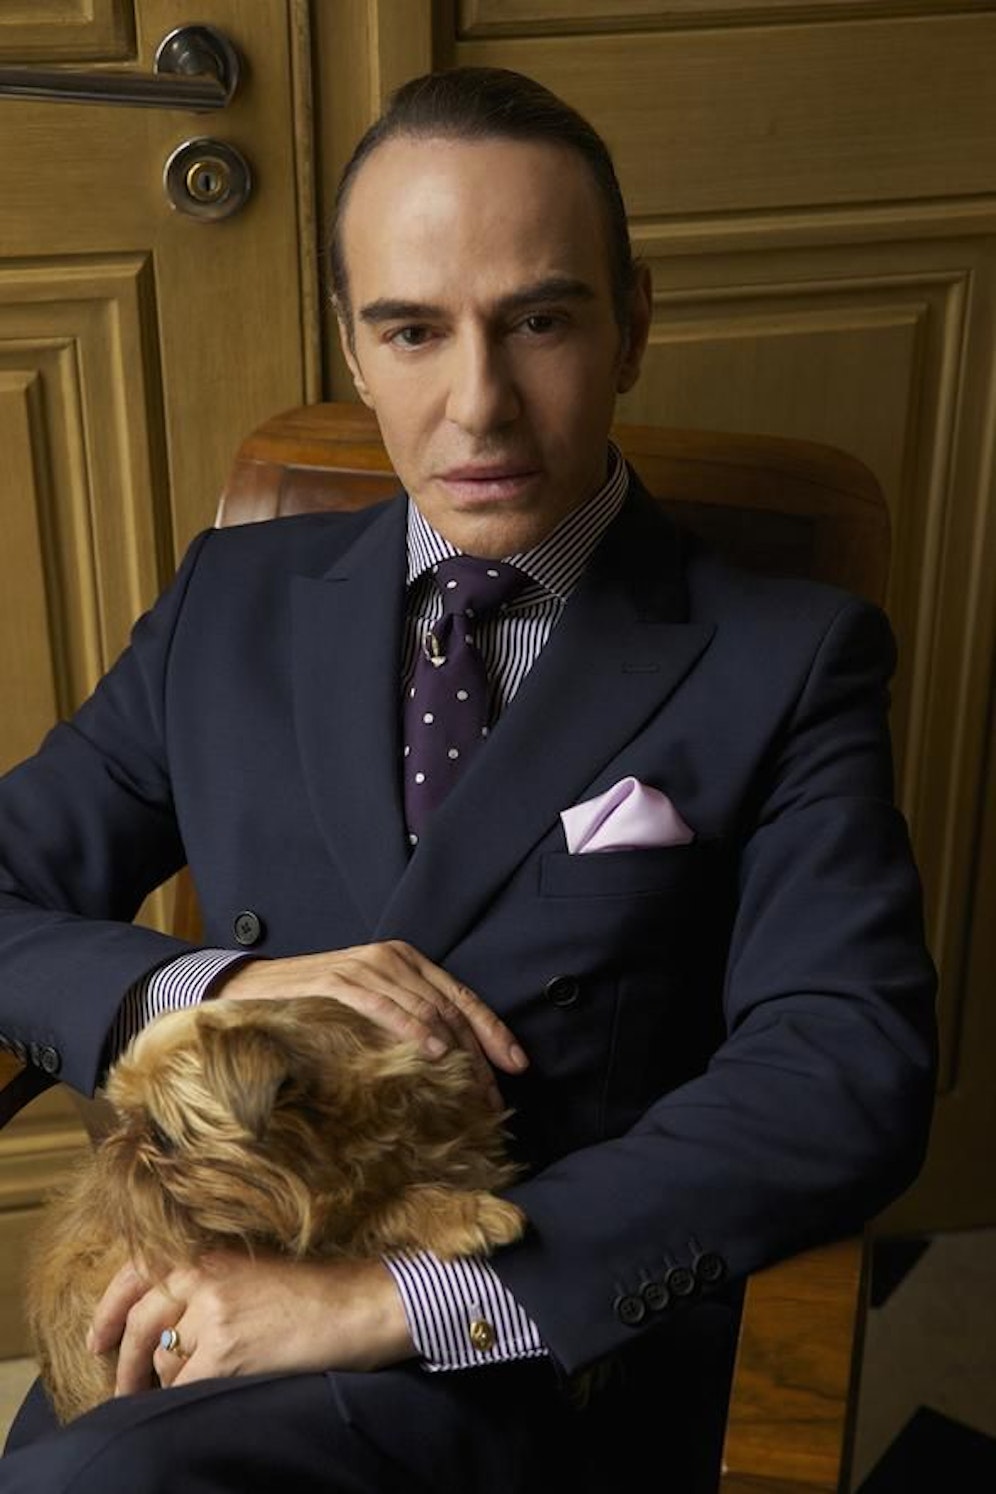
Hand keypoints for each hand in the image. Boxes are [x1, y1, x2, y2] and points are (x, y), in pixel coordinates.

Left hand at [89, 1253, 414, 1396]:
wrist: (353, 1308)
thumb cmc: (310, 1294)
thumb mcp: (248, 1273)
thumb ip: (204, 1286)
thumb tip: (160, 1326)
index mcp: (208, 1254)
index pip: (137, 1273)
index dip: (111, 1309)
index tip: (100, 1340)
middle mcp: (203, 1278)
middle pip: (142, 1323)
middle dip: (127, 1362)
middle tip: (122, 1389)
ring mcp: (212, 1315)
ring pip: (164, 1361)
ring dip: (170, 1380)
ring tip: (196, 1385)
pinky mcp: (224, 1353)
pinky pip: (184, 1387)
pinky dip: (189, 1396)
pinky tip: (213, 1392)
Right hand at [215, 941, 527, 1109]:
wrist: (252, 988)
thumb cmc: (317, 1007)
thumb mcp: (370, 1009)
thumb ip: (407, 1022)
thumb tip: (451, 1066)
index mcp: (407, 962)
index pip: (462, 998)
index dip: (494, 1032)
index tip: (518, 1066)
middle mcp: (393, 958)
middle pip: (451, 1008)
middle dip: (479, 1054)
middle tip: (494, 1098)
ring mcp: (365, 966)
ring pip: (425, 1007)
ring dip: (454, 1049)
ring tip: (471, 1087)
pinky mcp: (337, 980)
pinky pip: (383, 1005)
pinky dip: (411, 1028)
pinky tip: (431, 1053)